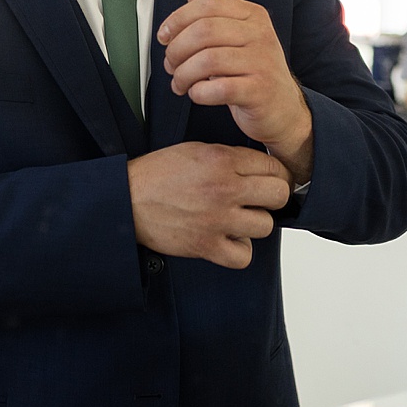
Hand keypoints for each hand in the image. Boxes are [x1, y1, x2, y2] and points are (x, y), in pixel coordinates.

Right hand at [125, 142, 293, 268]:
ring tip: (239, 218)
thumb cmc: (158, 174)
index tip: (270, 180)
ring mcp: (217, 219)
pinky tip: (229, 238)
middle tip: (260, 199)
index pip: (274, 168)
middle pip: (278, 195)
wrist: (127, 199)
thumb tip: (258, 168)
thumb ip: (230, 157)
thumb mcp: (197, 150)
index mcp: (223, 160)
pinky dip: (239, 250)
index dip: (275, 174)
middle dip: (272, 197)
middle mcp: (224, 189)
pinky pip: (244, 256)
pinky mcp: (206, 245)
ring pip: (266, 226)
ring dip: (255, 223)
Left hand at [158, 0, 313, 182]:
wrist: (282, 108)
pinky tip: (197, 94)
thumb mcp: (235, 34)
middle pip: (204, 31)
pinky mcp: (259, 91)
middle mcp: (260, 34)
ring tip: (180, 83)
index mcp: (252, 15)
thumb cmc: (252, 70)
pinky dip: (198, 93)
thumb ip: (213, 7)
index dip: (178, 19)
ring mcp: (262, 62)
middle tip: (170, 65)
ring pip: (208, 60)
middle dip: (177, 50)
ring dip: (183, 74)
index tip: (164, 37)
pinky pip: (218, 88)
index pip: (208, 4)